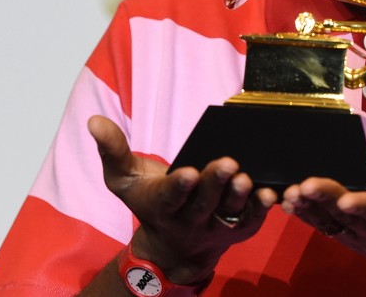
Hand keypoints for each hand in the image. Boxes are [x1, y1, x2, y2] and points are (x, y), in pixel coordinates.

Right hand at [87, 115, 276, 284]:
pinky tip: (270, 193)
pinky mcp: (240, 229)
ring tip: (245, 178)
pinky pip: (253, 220)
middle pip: (204, 203)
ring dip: (239, 197)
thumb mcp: (123, 180)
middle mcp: (190, 219)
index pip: (170, 197)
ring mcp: (216, 226)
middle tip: (227, 163)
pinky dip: (261, 209)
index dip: (179, 187)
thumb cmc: (149, 202)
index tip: (188, 171)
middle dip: (214, 184)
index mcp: (162, 206)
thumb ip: (112, 150)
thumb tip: (94, 120)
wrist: (175, 245)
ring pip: (230, 213)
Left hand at [280, 159, 365, 283]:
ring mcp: (363, 237)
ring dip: (310, 208)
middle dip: (327, 199)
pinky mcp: (352, 238)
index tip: (346, 200)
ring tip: (291, 192)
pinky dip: (307, 215)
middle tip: (305, 185)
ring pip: (333, 222)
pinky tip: (289, 202)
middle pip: (351, 215)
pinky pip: (326, 227)